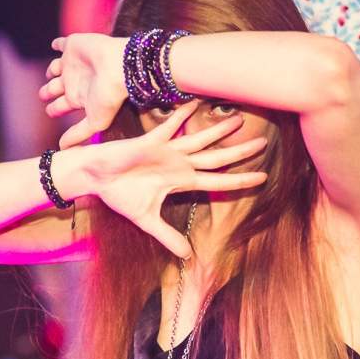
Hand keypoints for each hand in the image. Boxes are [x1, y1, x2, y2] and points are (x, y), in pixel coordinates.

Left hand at [39, 33, 127, 148]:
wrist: (118, 67)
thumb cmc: (110, 96)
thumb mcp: (94, 122)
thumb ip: (77, 134)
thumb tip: (62, 149)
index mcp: (78, 97)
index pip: (61, 105)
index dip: (54, 109)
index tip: (49, 112)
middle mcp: (75, 81)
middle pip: (56, 87)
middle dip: (48, 92)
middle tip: (42, 96)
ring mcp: (73, 63)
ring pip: (57, 67)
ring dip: (51, 70)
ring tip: (48, 73)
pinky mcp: (74, 46)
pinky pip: (62, 43)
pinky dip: (57, 44)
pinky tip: (54, 45)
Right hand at [81, 101, 267, 257]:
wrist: (95, 178)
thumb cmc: (119, 194)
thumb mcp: (146, 219)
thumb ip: (167, 235)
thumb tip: (187, 257)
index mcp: (180, 180)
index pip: (217, 181)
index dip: (239, 180)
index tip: (263, 178)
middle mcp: (178, 163)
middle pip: (216, 158)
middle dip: (239, 152)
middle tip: (264, 142)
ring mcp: (166, 151)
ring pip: (199, 140)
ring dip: (218, 130)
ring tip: (239, 119)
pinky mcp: (149, 142)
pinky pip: (169, 126)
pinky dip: (181, 114)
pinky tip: (196, 101)